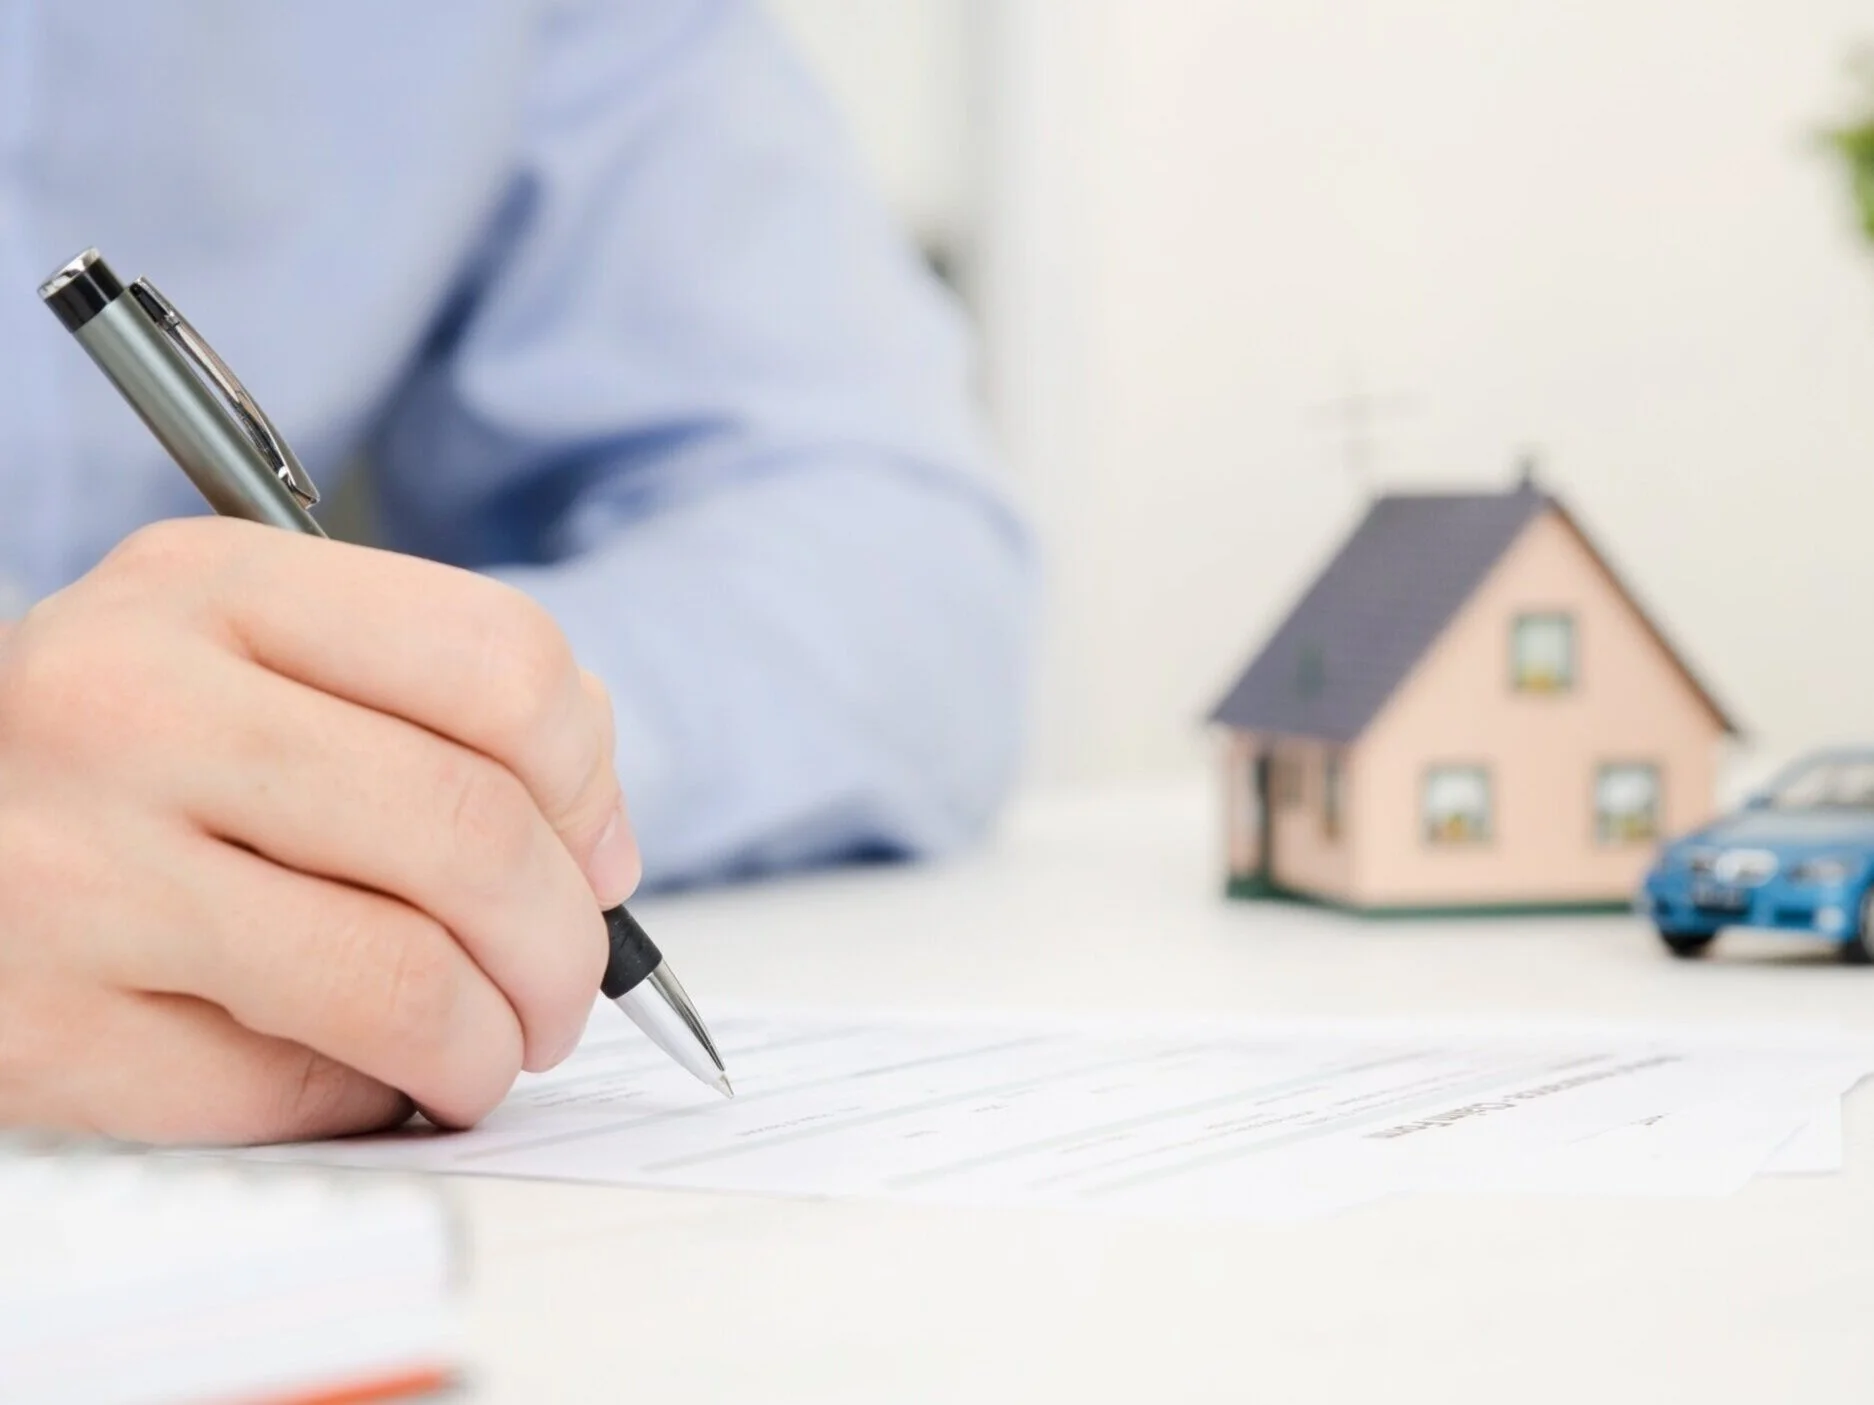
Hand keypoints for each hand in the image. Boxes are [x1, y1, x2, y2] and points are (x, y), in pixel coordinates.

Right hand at [0, 518, 638, 1143]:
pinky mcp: (47, 1033)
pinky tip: (357, 1075)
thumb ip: (437, 705)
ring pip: (404, 979)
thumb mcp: (248, 655)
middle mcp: (130, 707)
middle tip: (566, 986)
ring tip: (486, 1047)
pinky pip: (295, 1092)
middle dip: (566, 943)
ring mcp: (74, 873)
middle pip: (471, 831)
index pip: (502, 662)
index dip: (587, 780)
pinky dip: (370, 1099)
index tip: (592, 851)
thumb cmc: (119, 755)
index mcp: (210, 586)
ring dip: (491, 1041)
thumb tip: (599, 844)